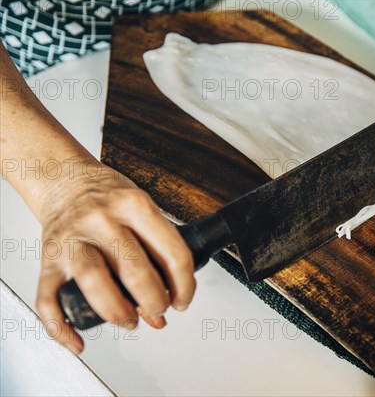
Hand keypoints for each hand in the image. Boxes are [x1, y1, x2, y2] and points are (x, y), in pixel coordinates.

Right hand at [35, 161, 194, 352]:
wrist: (64, 179)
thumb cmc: (108, 198)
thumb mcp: (141, 209)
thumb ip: (157, 251)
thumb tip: (167, 302)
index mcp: (134, 205)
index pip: (172, 252)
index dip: (184, 285)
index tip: (183, 299)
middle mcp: (102, 219)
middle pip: (136, 271)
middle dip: (155, 301)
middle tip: (159, 309)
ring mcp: (72, 239)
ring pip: (95, 283)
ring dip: (118, 312)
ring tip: (130, 320)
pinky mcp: (48, 258)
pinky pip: (49, 298)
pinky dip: (62, 326)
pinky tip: (79, 338)